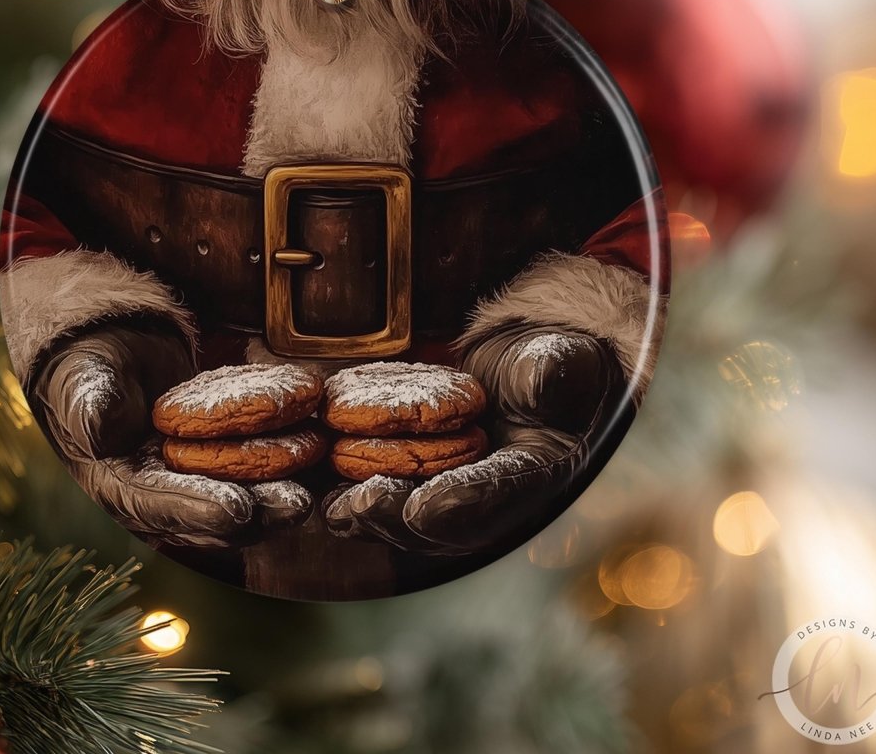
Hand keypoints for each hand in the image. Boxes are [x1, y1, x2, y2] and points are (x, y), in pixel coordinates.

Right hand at [33, 321, 311, 546]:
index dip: (198, 510)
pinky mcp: (217, 465)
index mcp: (118, 488)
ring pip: (238, 503)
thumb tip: (98, 429)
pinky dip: (283, 471)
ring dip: (276, 501)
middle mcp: (158, 498)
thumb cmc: (87, 370)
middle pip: (210, 517)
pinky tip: (316, 464)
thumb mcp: (82, 382)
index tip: (237, 510)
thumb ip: (90, 405)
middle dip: (256, 514)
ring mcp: (190, 484)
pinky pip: (251, 473)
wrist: (109, 357)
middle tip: (295, 505)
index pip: (160, 506)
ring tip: (313, 495)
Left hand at [325, 329, 622, 553]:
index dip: (463, 499)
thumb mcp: (560, 356)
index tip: (427, 505)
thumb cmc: (546, 358)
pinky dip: (346, 493)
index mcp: (535, 470)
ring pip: (405, 516)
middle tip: (363, 505)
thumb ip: (554, 371)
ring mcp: (447, 492)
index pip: (500, 490)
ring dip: (366, 514)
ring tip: (332, 507)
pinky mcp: (412, 478)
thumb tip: (544, 376)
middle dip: (399, 515)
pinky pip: (379, 491)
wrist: (521, 363)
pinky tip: (315, 488)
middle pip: (442, 518)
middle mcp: (489, 496)